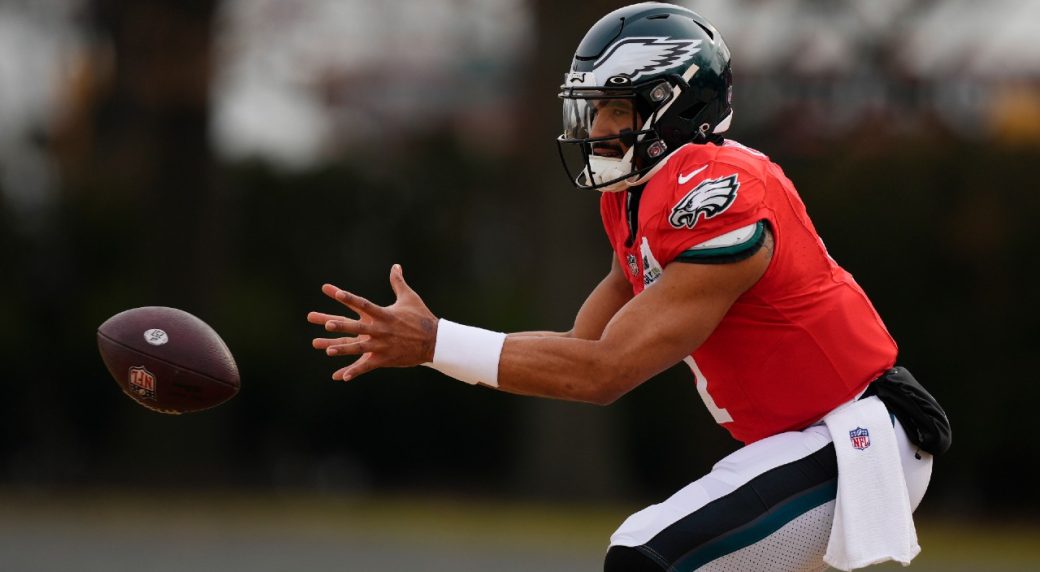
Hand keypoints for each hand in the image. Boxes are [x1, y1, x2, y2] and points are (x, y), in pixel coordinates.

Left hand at [308, 264, 437, 380]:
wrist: (435, 341)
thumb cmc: (421, 317)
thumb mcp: (410, 298)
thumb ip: (398, 282)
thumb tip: (395, 266)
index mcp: (385, 314)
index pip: (364, 304)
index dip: (350, 298)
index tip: (337, 293)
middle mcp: (382, 330)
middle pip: (359, 327)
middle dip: (343, 326)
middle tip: (328, 324)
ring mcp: (383, 345)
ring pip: (360, 348)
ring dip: (344, 349)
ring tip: (328, 350)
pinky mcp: (385, 359)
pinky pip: (368, 365)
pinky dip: (356, 371)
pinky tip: (343, 377)